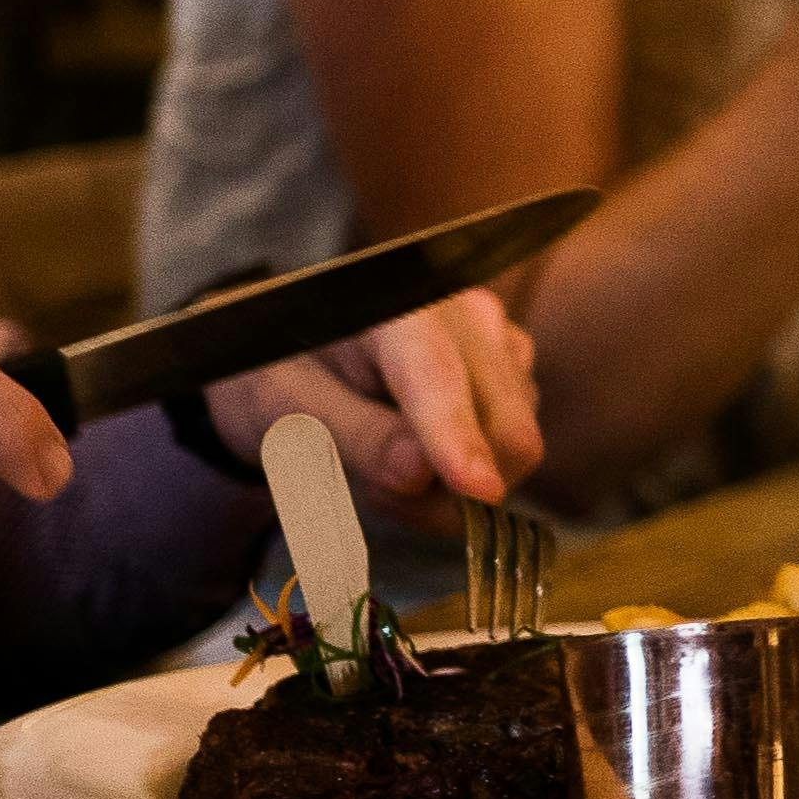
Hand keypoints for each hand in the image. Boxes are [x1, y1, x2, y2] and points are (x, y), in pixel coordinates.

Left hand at [203, 290, 544, 526]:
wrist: (297, 350)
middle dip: (450, 487)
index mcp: (399, 304)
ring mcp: (501, 343)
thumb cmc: (282, 372)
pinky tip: (415, 454)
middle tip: (377, 495)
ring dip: (451, 487)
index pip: (438, 377)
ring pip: (513, 447)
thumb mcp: (286, 406)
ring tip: (383, 465)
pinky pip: (511, 450)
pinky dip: (463, 476)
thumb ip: (351, 435)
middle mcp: (469, 314)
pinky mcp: (515, 373)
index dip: (459, 437)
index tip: (478, 491)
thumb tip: (419, 472)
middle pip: (506, 426)